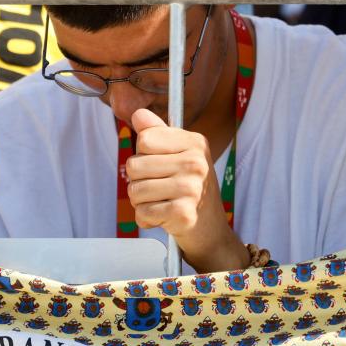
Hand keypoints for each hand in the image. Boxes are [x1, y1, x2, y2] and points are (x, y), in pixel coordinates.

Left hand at [126, 109, 248, 271]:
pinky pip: (142, 212)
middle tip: (159, 190)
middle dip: (138, 181)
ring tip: (160, 204)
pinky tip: (162, 219)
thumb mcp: (180, 155)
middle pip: (134, 165)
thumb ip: (158, 134)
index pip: (144, 139)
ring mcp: (191, 188)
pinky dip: (146, 219)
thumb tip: (138, 114)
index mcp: (195, 142)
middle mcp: (196, 162)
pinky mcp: (183, 213)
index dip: (143, 155)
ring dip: (140, 202)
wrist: (211, 230)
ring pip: (134, 190)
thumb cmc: (191, 190)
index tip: (160, 166)